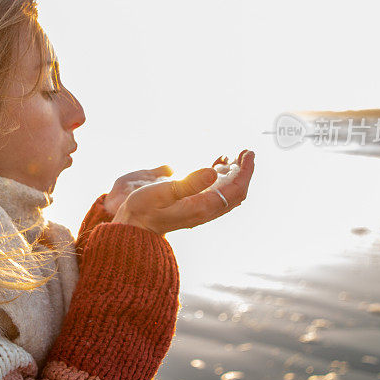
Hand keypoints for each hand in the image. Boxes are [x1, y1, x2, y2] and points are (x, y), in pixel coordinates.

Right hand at [112, 150, 254, 234]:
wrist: (131, 226)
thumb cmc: (143, 209)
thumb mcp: (162, 193)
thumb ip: (189, 183)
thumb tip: (214, 172)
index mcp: (202, 206)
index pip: (236, 189)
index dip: (246, 171)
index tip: (248, 154)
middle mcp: (204, 209)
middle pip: (236, 191)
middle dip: (244, 171)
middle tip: (245, 152)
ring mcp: (198, 208)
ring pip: (226, 192)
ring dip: (234, 174)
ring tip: (235, 156)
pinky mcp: (190, 205)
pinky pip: (213, 191)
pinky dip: (220, 177)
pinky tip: (217, 165)